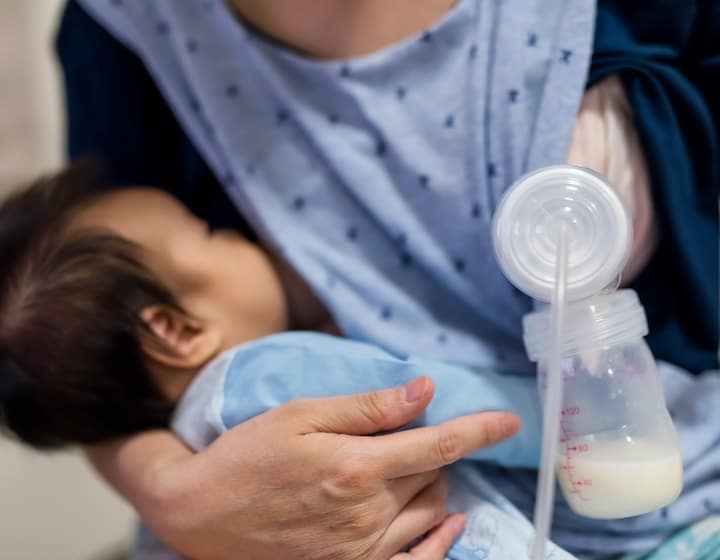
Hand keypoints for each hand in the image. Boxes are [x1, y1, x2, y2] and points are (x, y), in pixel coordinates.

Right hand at [140, 376, 518, 558]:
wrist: (201, 513)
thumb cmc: (247, 455)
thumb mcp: (301, 415)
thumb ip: (367, 407)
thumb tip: (423, 391)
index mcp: (356, 465)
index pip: (437, 445)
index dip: (478, 430)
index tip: (508, 422)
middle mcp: (367, 513)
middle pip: (435, 479)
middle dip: (439, 452)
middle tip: (416, 437)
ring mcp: (361, 549)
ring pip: (431, 515)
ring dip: (435, 487)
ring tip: (412, 469)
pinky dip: (440, 541)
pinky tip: (445, 522)